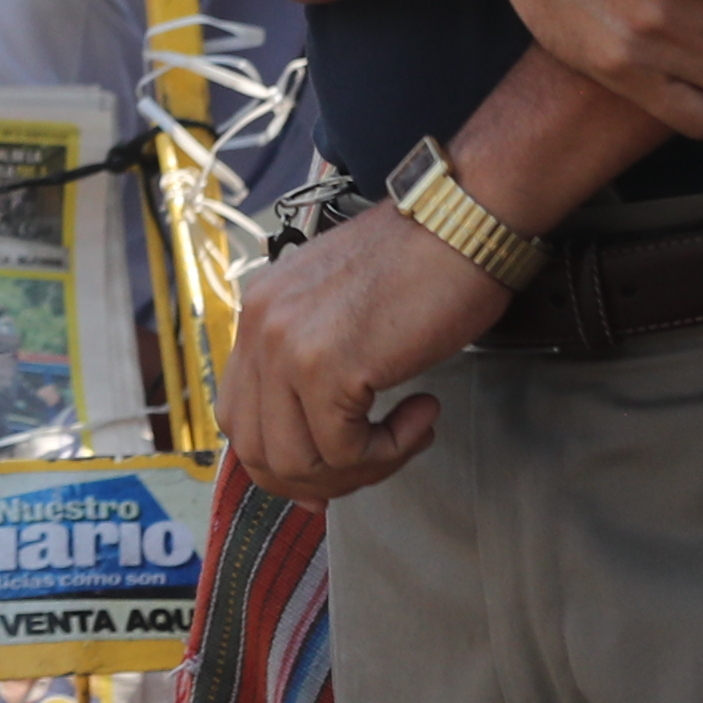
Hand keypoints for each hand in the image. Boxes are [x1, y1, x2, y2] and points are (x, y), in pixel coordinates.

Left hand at [220, 203, 514, 503]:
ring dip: (360, 466)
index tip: (325, 482)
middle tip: (375, 463)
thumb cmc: (422, 261)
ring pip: (297, 461)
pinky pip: (344, 450)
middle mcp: (259, 328)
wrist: (463, 220)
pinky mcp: (325, 367)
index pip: (239, 416)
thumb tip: (319, 443)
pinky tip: (423, 413)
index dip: (280, 463)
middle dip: (317, 479)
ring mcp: (287, 346)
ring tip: (407, 433)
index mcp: (258, 312)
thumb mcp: (343, 308)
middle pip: (257, 450)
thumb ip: (317, 366)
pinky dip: (390, 450)